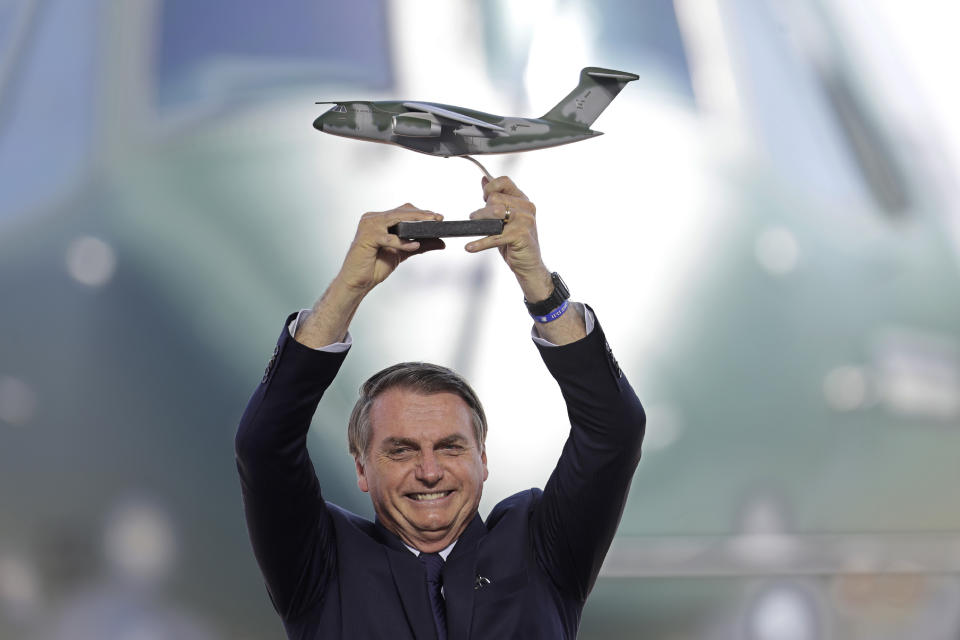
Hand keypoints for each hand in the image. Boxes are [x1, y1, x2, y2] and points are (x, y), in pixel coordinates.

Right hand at [336, 204, 444, 292]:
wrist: (358, 282)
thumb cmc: (375, 266)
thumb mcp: (402, 253)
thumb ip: (420, 246)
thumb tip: (442, 242)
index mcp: (379, 220)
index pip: (402, 211)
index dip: (421, 213)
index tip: (438, 217)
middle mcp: (372, 218)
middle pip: (401, 212)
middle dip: (422, 215)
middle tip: (438, 218)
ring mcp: (368, 226)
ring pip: (396, 219)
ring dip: (415, 222)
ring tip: (430, 226)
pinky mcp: (367, 237)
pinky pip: (389, 238)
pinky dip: (402, 242)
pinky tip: (414, 246)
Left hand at [465, 176, 551, 299]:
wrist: (528, 265)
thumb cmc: (515, 242)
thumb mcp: (505, 218)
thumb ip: (497, 199)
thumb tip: (484, 179)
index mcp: (522, 200)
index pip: (504, 181)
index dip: (489, 188)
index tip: (483, 198)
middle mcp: (526, 208)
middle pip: (495, 198)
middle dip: (482, 210)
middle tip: (477, 220)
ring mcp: (525, 221)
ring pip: (495, 212)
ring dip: (480, 221)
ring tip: (472, 228)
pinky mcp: (521, 235)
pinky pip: (495, 236)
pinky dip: (480, 243)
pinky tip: (470, 247)